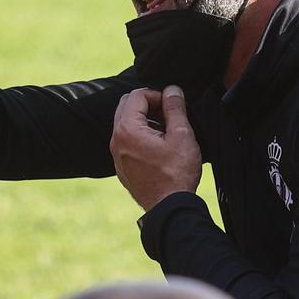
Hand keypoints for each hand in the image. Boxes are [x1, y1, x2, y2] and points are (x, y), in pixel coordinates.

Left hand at [110, 86, 202, 211]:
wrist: (169, 209)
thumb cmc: (176, 174)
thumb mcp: (182, 136)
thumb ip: (175, 108)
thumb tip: (171, 90)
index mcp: (127, 129)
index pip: (138, 95)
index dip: (158, 95)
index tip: (173, 106)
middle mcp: (116, 141)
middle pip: (127, 106)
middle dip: (148, 104)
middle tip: (168, 115)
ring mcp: (116, 155)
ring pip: (125, 124)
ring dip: (144, 120)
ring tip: (166, 132)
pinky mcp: (121, 167)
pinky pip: (126, 141)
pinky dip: (140, 136)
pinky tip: (159, 148)